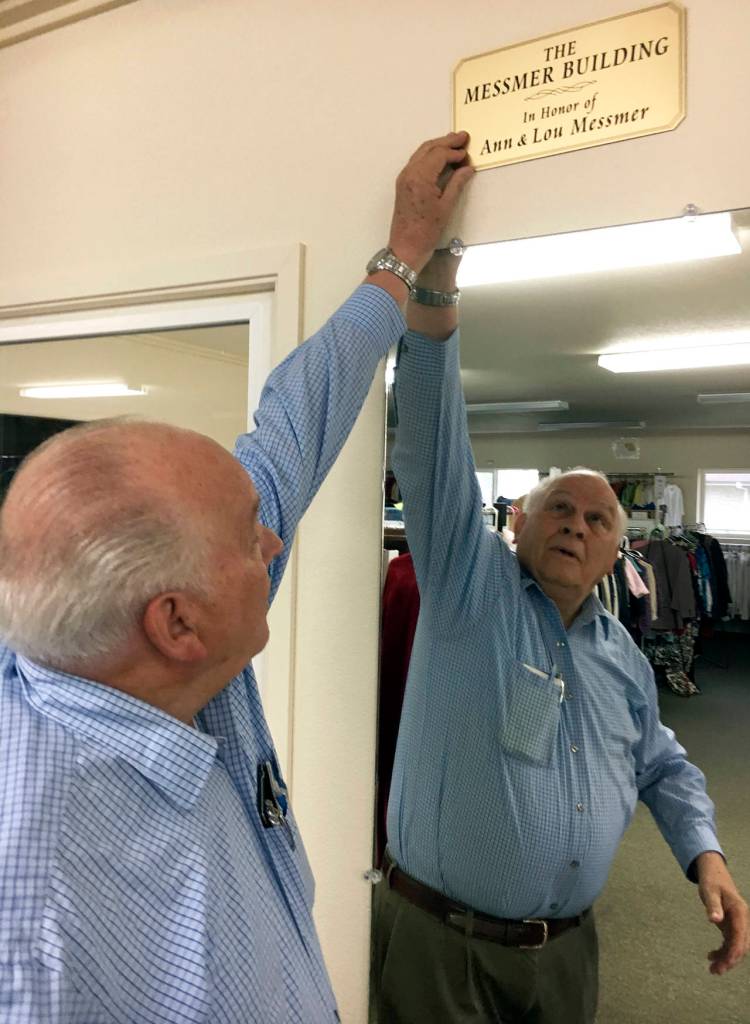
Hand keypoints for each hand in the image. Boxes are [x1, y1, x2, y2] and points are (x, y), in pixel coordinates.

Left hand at [388, 132, 473, 274]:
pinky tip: (440, 158)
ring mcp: (404, 178)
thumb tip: (467, 168)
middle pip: (428, 148)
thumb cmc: (426, 232)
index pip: (439, 155)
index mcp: (419, 177)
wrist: (405, 248)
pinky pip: (416, 162)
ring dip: (437, 146)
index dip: (454, 151)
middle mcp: (409, 173)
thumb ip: (457, 183)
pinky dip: (429, 156)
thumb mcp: (446, 207)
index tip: (467, 152)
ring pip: (421, 153)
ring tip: (453, 143)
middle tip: (462, 137)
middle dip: (446, 142)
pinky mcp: (403, 184)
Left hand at [695, 851, 748, 974]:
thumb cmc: (712, 881)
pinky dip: (722, 951)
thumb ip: (712, 905)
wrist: (714, 873)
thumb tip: (714, 920)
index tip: (725, 964)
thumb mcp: (709, 891)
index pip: (740, 937)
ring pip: (736, 947)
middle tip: (715, 971)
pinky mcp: (731, 926)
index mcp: (740, 912)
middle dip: (730, 960)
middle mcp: (743, 920)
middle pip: (741, 946)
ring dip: (726, 959)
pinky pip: (730, 943)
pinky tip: (710, 956)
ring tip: (712, 969)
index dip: (734, 952)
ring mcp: (738, 924)